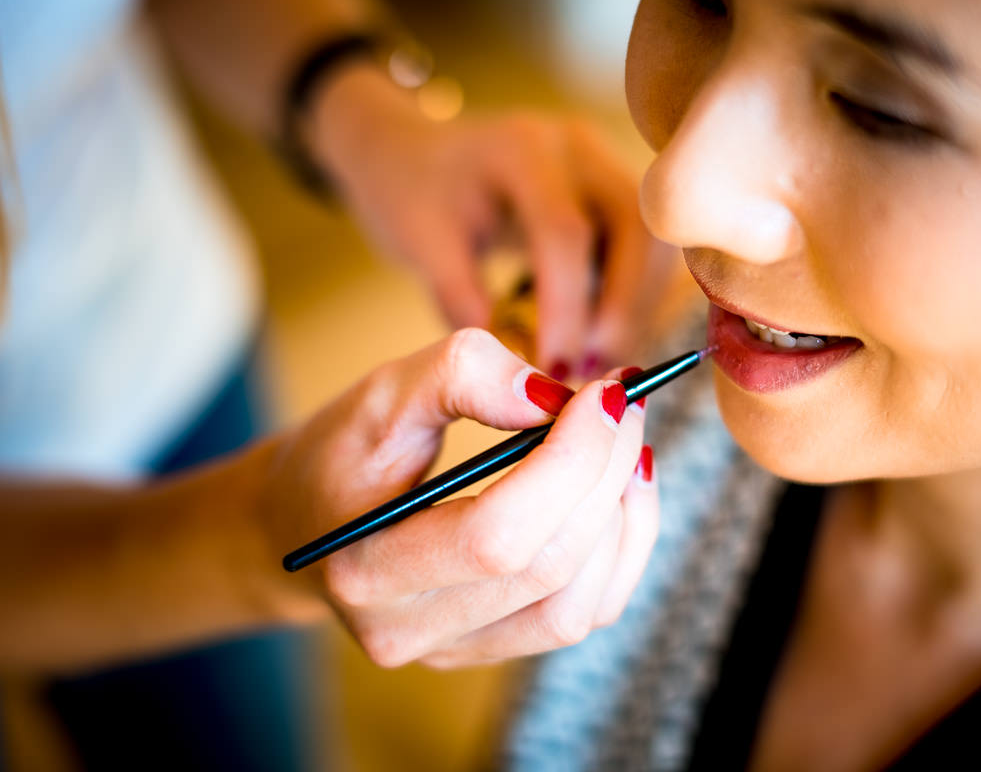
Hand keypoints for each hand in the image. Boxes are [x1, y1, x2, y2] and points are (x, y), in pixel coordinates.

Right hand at [256, 328, 657, 666]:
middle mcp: (411, 630)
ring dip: (625, 515)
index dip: (570, 462)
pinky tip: (620, 488)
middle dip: (606, 473)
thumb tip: (555, 396)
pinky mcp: (493, 647)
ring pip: (581, 605)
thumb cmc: (339, 455)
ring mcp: (455, 651)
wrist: (307, 522)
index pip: (497, 536)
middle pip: (549, 566)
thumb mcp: (378, 394)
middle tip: (624, 401)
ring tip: (626, 443)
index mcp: (366, 570)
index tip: (605, 392)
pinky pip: (585, 613)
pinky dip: (621, 547)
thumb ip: (459, 376)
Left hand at [308, 63, 676, 373]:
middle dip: (622, 310)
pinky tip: (598, 340)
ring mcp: (604, 168)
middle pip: (637, 229)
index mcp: (521, 150)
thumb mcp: (419, 241)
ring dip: (635, 310)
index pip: (566, 232)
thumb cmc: (412, 193)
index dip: (567, 308)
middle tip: (590, 371)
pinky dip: (633, 302)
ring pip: (655, 243)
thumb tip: (514, 366)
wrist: (418, 155)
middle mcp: (577, 149)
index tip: (553, 371)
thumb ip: (460, 297)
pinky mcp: (615, 197)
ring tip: (594, 364)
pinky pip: (647, 253)